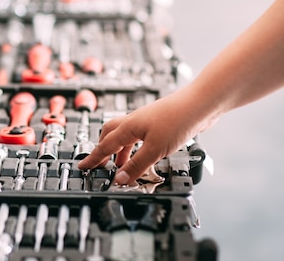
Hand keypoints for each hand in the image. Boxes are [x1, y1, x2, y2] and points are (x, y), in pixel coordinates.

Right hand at [77, 87, 218, 183]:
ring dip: (122, 151)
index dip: (93, 158)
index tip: (82, 166)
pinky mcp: (159, 123)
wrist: (200, 104)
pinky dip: (136, 147)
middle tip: (101, 164)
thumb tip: (121, 178)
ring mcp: (146, 121)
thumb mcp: (155, 149)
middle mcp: (134, 121)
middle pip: (110, 134)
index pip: (105, 146)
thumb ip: (137, 165)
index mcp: (128, 127)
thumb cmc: (178, 119)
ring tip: (124, 166)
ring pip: (126, 136)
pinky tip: (145, 154)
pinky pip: (140, 136)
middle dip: (104, 150)